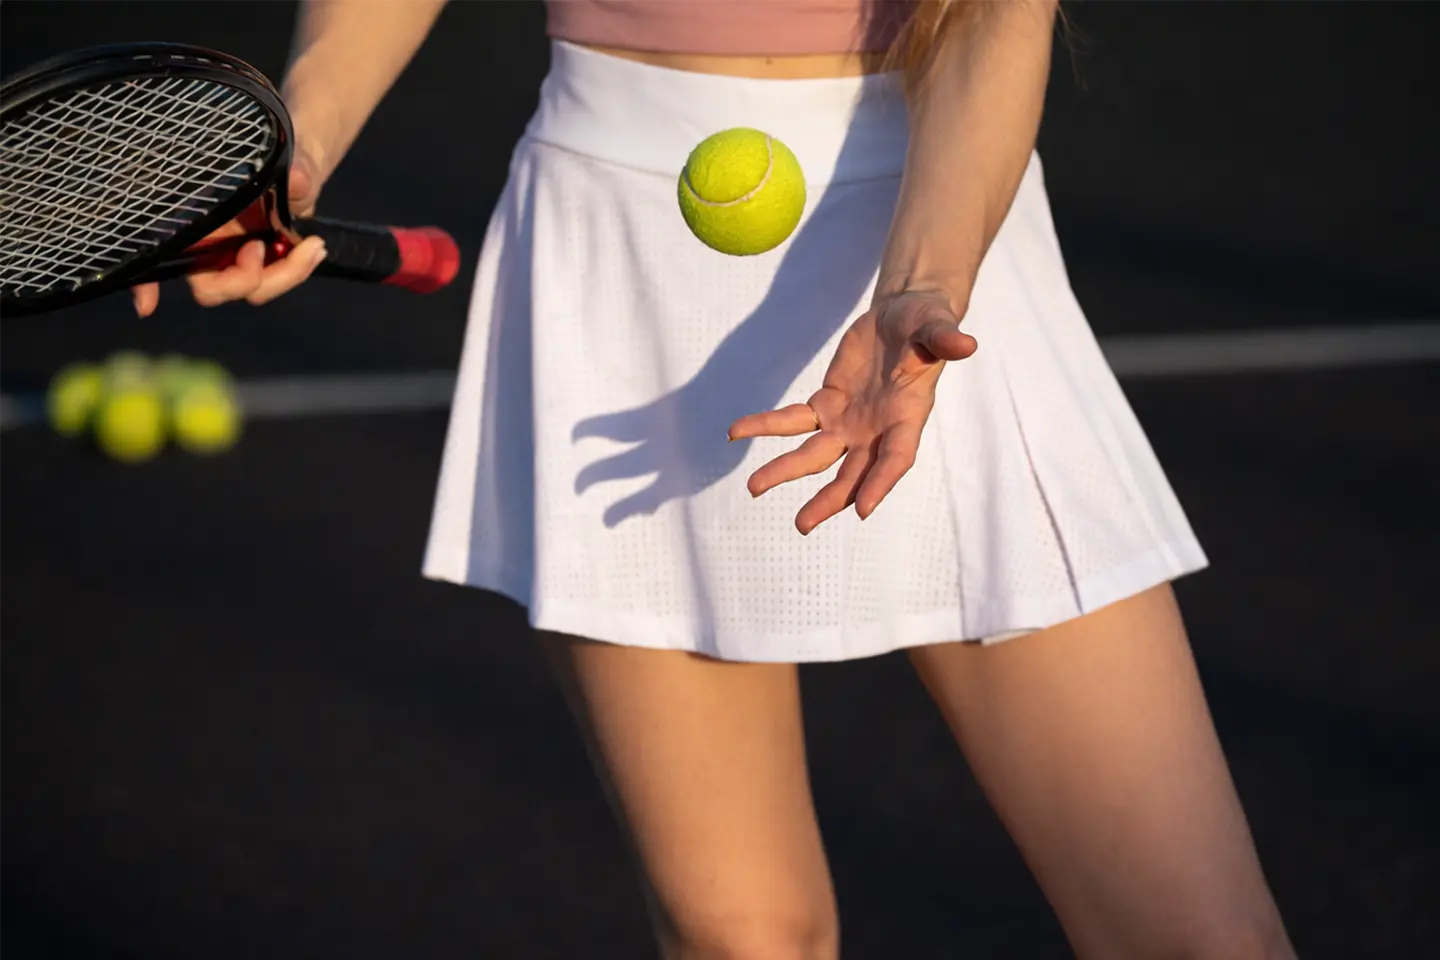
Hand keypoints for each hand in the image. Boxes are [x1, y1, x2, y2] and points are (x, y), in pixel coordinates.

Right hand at [130, 147, 326, 316]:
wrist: (296, 161)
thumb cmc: (263, 152)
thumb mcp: (271, 154)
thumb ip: (285, 170)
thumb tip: (297, 179)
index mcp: (189, 220)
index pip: (158, 253)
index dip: (146, 285)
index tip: (148, 305)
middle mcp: (208, 245)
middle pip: (211, 288)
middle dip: (239, 279)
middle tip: (260, 249)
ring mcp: (237, 258)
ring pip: (250, 289)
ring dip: (283, 275)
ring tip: (311, 243)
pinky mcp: (268, 263)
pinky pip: (276, 280)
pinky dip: (295, 271)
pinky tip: (316, 251)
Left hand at [727, 288, 977, 534]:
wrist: (902, 318)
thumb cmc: (926, 324)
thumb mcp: (936, 326)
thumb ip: (944, 338)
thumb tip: (965, 344)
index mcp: (907, 419)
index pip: (895, 460)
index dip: (880, 484)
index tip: (861, 510)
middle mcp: (876, 432)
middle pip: (851, 474)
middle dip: (827, 500)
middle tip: (802, 524)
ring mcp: (848, 422)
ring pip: (814, 455)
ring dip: (785, 470)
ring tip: (753, 487)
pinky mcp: (826, 405)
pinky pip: (791, 421)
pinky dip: (765, 426)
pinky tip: (736, 432)